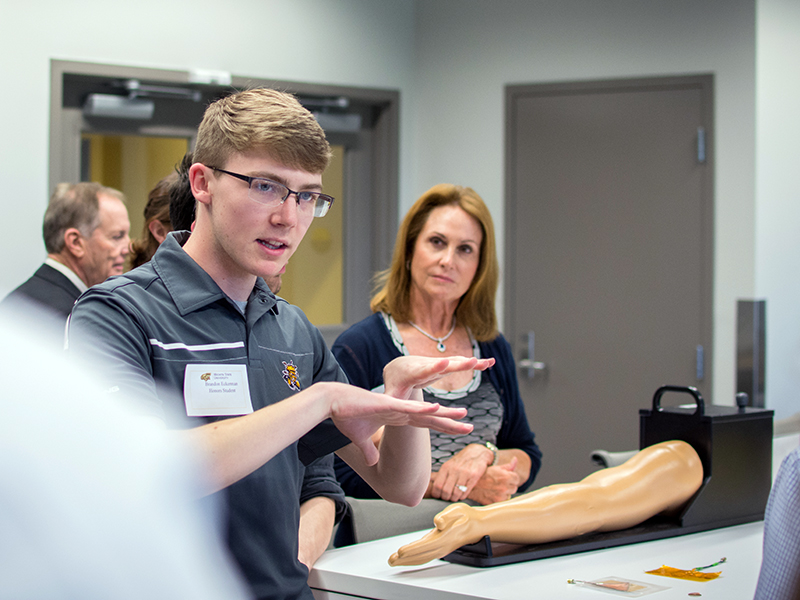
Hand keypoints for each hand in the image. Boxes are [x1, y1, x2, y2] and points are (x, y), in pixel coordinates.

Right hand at [326, 382, 470, 466]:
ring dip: (443, 413)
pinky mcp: (386, 404)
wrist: (332, 403)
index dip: (442, 426)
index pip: (425, 423)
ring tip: (462, 414)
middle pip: (430, 418)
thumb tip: (372, 462)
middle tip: (470, 426)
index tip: (458, 429)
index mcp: (397, 417)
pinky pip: (407, 407)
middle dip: (450, 422)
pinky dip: (421, 408)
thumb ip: (368, 450)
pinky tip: (435, 408)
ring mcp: (395, 406)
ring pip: (424, 411)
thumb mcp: (360, 440)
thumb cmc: (346, 417)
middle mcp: (400, 410)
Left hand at [383, 355, 494, 400]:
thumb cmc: (394, 385)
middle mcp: (427, 365)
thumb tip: (387, 409)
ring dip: (472, 362)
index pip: (424, 370)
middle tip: (473, 360)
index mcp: (413, 374)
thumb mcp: (391, 394)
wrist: (398, 367)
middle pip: (444, 365)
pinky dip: (475, 363)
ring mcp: (438, 364)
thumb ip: (391, 401)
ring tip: (489, 362)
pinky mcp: (445, 365)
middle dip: (458, 364)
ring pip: (456, 362)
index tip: (444, 363)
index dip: (434, 368)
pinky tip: (490, 363)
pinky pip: (461, 364)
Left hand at [389, 503, 480, 566]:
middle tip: (391, 560)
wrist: (476, 525)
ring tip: (394, 561)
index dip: (412, 550)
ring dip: (407, 561)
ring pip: (422, 558)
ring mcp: (441, 549)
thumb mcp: (457, 510)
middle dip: (405, 559)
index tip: (400, 552)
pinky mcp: (439, 549)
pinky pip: (425, 557)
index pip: (425, 545)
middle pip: (421, 555)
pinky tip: (406, 559)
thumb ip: (447, 515)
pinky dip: (414, 560)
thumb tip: (439, 522)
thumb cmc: (465, 516)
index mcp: (444, 537)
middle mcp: (442, 546)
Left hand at [429, 444, 495, 501]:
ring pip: (456, 493)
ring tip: (454, 497)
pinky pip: (466, 491)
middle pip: (446, 490)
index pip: (437, 485)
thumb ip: (439, 474)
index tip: (438, 496)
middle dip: (445, 497)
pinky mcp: (474, 476)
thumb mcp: (449, 464)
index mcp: (446, 467)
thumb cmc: (461, 460)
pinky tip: (461, 494)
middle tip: (447, 498)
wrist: (477, 452)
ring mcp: (465, 473)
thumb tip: (428, 480)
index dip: (436, 493)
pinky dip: (462, 496)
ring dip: (454, 498)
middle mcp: (455, 470)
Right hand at [468, 459, 519, 504]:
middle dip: (509, 485)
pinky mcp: (495, 503)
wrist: (469, 483)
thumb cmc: (482, 474)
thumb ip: (508, 465)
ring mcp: (500, 496)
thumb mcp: (495, 467)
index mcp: (506, 477)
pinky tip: (492, 493)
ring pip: (509, 495)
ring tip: (495, 488)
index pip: (517, 478)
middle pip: (514, 488)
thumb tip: (515, 459)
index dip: (511, 477)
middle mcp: (504, 487)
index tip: (504, 477)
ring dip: (505, 493)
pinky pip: (503, 501)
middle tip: (499, 482)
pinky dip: (499, 499)